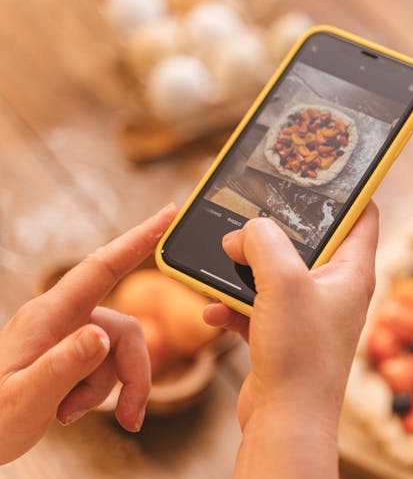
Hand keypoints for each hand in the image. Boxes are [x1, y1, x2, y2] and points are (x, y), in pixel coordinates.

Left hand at [0, 204, 176, 463]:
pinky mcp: (74, 353)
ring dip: (108, 390)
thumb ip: (63, 365)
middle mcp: (63, 317)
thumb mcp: (23, 398)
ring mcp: (70, 335)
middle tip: (130, 418)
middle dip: (133, 375)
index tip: (169, 213)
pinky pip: (107, 366)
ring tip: (69, 415)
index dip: (139, 239)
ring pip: (119, 352)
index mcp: (49, 314)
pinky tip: (67, 411)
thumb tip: (102, 336)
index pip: (102, 266)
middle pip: (125, 329)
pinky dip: (99, 394)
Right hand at [204, 202, 378, 478]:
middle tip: (250, 214)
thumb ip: (262, 241)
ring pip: (277, 273)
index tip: (318, 170)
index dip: (345, 190)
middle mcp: (335, 289)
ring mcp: (309, 313)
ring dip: (246, 269)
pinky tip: (214, 311)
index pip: (362, 214)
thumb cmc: (300, 355)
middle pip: (310, 241)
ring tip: (223, 265)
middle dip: (276, 230)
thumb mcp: (282, 282)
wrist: (285, 423)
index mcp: (352, 271)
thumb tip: (242, 232)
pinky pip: (257, 306)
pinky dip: (234, 305)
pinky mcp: (284, 335)